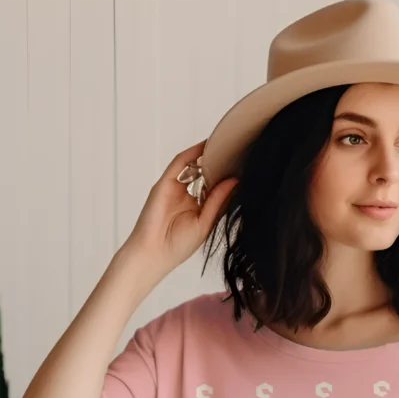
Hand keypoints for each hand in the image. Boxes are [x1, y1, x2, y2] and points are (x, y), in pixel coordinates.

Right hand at [123, 139, 238, 281]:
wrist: (153, 254)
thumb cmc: (177, 246)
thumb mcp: (205, 223)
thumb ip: (217, 201)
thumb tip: (234, 182)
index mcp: (197, 208)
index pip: (214, 188)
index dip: (227, 178)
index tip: (244, 169)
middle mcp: (186, 196)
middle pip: (204, 174)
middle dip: (219, 164)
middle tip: (238, 151)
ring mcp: (174, 188)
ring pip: (192, 165)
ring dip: (207, 155)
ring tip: (225, 143)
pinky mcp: (164, 184)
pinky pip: (179, 163)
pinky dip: (191, 153)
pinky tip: (206, 146)